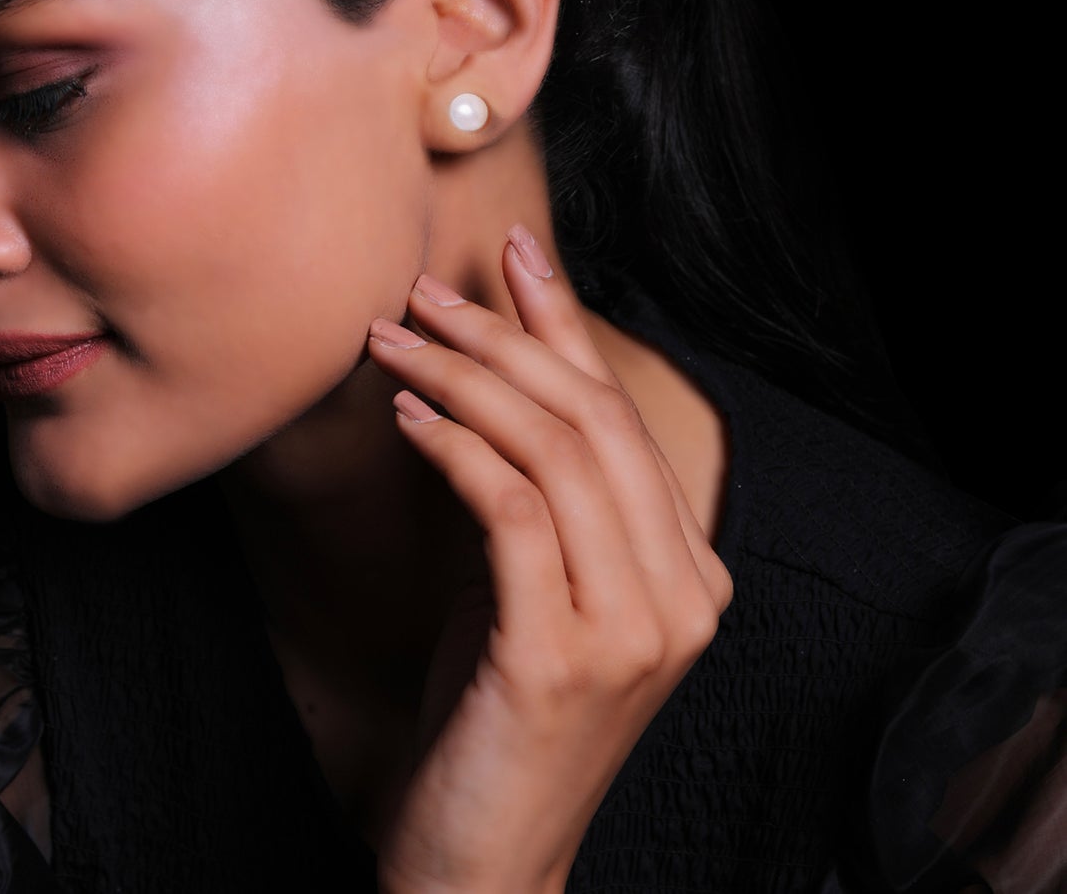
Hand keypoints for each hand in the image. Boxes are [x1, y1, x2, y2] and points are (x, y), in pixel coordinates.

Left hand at [365, 225, 731, 893]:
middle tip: (428, 291)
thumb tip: (489, 372)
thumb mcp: (527, 583)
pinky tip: (407, 416)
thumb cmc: (496, 711)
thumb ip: (537, 492)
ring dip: (466, 378)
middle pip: (594, 419)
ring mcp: (636, 630)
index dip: (566, 323)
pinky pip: (511, 511)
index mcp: (689, 571)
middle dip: (506, 336)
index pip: (622, 414)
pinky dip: (455, 447)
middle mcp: (683, 595)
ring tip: (396, 339)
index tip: (517, 253)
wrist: (482, 862)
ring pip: (556, 452)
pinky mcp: (564, 656)